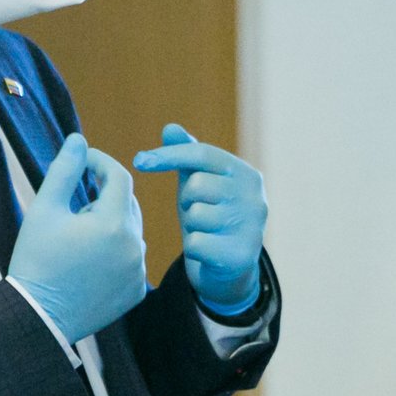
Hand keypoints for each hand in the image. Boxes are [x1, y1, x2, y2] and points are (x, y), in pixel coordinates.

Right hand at [8, 133, 146, 342]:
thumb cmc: (36, 260)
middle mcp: (134, 246)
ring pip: (130, 230)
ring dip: (110, 224)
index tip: (83, 161)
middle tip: (73, 206)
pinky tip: (89, 260)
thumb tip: (79, 140)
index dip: (101, 163)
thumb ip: (64, 170)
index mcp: (113, 224)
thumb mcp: (44, 210)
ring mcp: (138, 271)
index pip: (118, 177)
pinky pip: (132, 258)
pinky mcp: (137, 291)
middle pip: (127, 203)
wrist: (36, 317)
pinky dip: (116, 251)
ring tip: (77, 238)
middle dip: (103, 196)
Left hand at [133, 123, 266, 315]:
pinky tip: (207, 251)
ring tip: (205, 231)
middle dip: (188, 200)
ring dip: (191, 225)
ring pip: (196, 215)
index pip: (204, 154)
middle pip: (197, 186)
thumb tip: (170, 127)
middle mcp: (256, 198)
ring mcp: (252, 227)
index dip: (169, 155)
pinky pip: (196, 243)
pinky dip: (194, 248)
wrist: (229, 268)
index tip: (139, 161)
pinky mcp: (241, 255)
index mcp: (248, 175)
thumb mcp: (199, 183)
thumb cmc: (212, 216)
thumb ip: (187, 155)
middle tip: (197, 211)